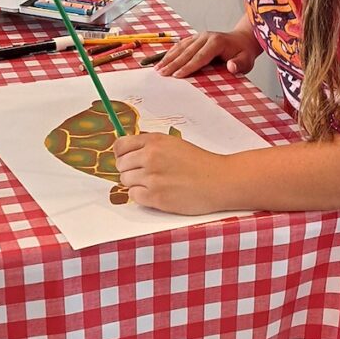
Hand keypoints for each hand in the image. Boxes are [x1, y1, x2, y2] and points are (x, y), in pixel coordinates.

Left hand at [114, 132, 229, 214]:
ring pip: (125, 181)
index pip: (120, 145)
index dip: (122, 154)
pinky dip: (142, 196)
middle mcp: (150, 157)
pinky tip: (157, 193)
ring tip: (155, 183)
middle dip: (130, 170)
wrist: (219, 181)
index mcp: (154, 141)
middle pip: (120, 165)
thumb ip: (150, 145)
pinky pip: (133, 196)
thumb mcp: (173, 144)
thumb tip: (126, 151)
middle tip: (146, 174)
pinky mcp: (155, 197)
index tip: (127, 159)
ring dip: (137, 184)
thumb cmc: (199, 163)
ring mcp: (152, 177)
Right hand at [156, 28, 261, 77]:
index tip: (177, 75)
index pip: (200, 57)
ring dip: (168, 58)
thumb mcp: (246, 60)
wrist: (242, 40)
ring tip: (158, 69)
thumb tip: (231, 66)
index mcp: (217, 42)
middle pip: (187, 52)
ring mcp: (199, 36)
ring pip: (181, 47)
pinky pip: (181, 45)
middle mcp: (206, 37)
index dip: (188, 66)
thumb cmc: (243, 53)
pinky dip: (171, 53)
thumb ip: (239, 64)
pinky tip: (163, 60)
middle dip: (173, 64)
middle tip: (162, 73)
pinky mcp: (195, 38)